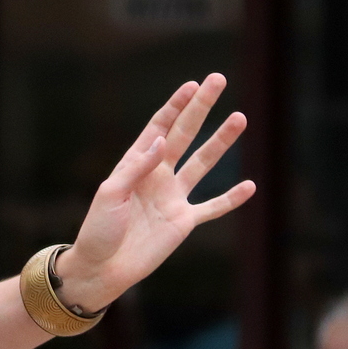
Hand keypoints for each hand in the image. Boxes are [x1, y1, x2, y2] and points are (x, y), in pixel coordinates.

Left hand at [54, 74, 253, 313]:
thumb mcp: (111, 194)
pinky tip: (250, 185)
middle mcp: (158, 175)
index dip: (175, 106)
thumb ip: (137, 167)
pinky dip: (231, 199)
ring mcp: (173, 197)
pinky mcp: (184, 222)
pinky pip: (212, 208)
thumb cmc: (98, 229)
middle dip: (201, 108)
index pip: (159, 127)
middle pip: (185, 134)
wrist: (102, 267)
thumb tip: (162, 141)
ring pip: (203, 163)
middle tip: (218, 80)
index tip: (192, 85)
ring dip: (221, 142)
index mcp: (136, 164)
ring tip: (240, 118)